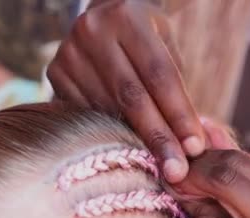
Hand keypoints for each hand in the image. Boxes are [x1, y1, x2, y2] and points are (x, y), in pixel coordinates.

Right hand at [47, 0, 205, 182]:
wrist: (103, 19)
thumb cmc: (145, 38)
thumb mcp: (166, 45)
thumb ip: (176, 87)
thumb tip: (190, 144)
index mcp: (125, 15)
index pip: (158, 73)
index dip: (178, 113)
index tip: (194, 147)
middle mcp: (91, 31)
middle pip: (130, 96)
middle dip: (157, 136)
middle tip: (176, 170)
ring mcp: (68, 53)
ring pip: (106, 110)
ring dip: (133, 141)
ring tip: (155, 165)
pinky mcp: (54, 73)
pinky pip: (85, 115)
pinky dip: (107, 135)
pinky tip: (124, 150)